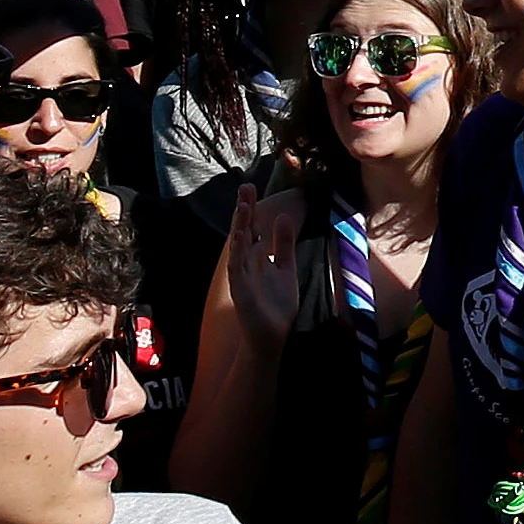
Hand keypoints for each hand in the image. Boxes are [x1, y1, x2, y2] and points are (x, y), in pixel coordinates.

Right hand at [217, 181, 313, 345]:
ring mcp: (242, 275)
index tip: (249, 187)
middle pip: (244, 231)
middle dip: (244, 210)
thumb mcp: (286, 267)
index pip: (252, 227)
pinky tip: (240, 237)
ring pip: (238, 246)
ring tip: (242, 206)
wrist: (272, 336)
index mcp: (257, 257)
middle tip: (245, 187)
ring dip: (239, 226)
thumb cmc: (276, 304)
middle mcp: (247, 263)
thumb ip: (283, 244)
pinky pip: (238, 267)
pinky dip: (238, 251)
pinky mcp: (240, 290)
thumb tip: (284, 216)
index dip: (251, 208)